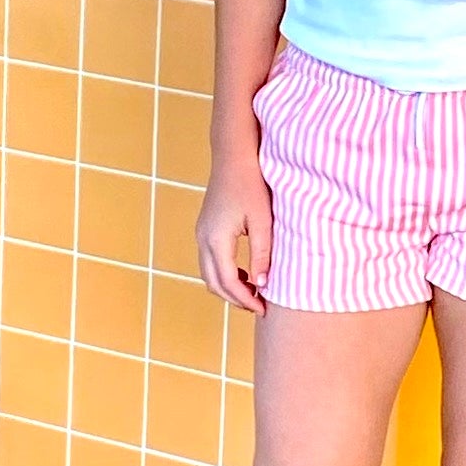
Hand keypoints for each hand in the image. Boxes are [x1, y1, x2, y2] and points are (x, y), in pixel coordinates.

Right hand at [196, 149, 271, 314]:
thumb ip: (262, 254)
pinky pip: (210, 261)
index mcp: (216, 239)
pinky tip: (245, 272)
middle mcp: (203, 239)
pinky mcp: (205, 228)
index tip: (264, 309)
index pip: (229, 282)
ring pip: (209, 274)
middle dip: (235, 299)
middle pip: (214, 283)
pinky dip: (225, 273)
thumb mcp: (262, 221)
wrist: (233, 156)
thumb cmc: (251, 184)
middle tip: (259, 306)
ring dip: (228, 287)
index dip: (246, 300)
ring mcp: (201, 233)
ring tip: (254, 292)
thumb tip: (262, 285)